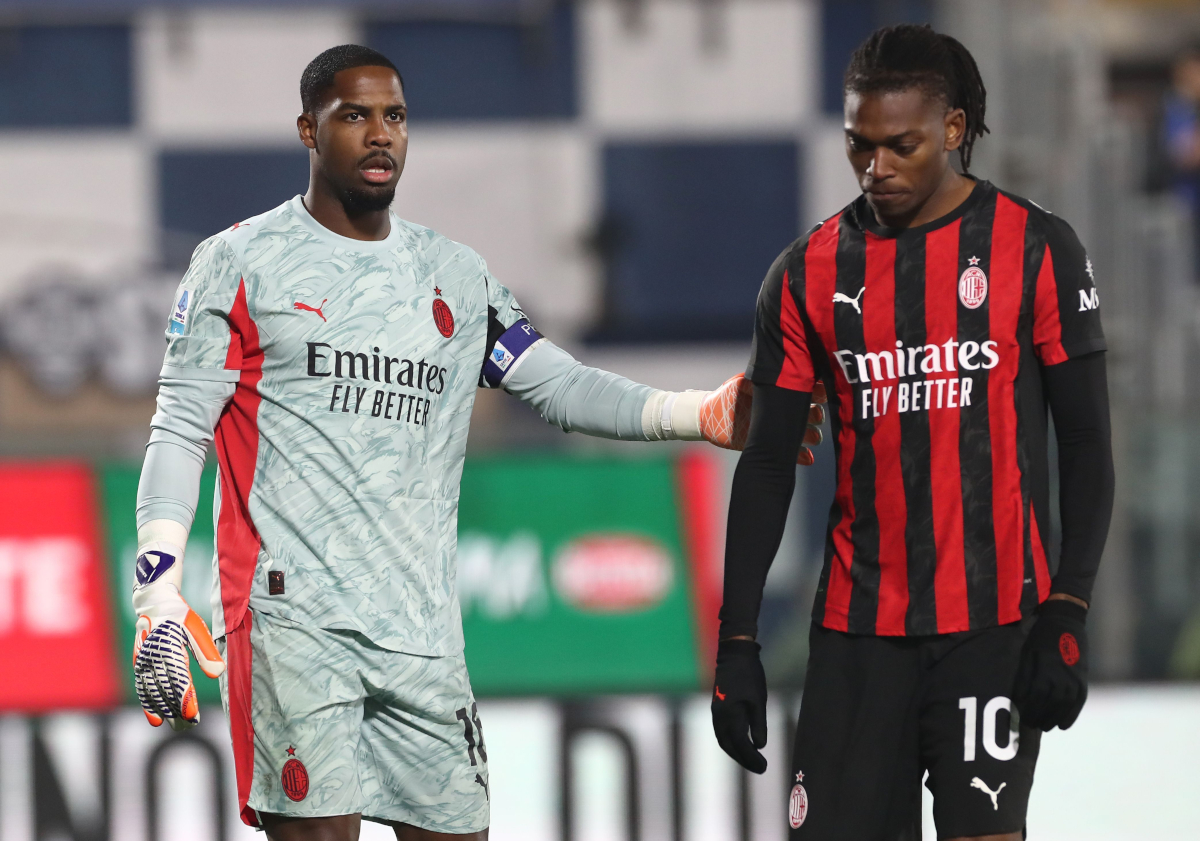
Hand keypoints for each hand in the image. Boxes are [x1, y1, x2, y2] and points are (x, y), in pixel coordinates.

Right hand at [131, 542, 224, 729]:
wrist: (155, 603)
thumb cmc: (180, 616)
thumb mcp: (196, 629)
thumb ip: (206, 651)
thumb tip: (218, 673)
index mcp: (170, 648)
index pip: (178, 679)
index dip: (185, 698)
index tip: (194, 715)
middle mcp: (154, 657)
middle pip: (165, 690)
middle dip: (177, 710)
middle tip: (190, 727)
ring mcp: (144, 662)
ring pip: (152, 692)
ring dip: (164, 711)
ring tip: (176, 727)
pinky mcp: (139, 664)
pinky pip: (142, 688)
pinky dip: (148, 705)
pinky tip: (156, 720)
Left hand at [700, 374, 825, 464]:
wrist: (710, 419)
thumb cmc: (726, 397)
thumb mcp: (740, 384)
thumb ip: (755, 381)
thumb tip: (770, 377)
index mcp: (780, 395)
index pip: (806, 392)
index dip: (817, 392)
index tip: (821, 393)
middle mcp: (784, 413)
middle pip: (812, 414)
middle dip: (816, 415)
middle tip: (815, 416)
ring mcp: (780, 431)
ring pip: (808, 434)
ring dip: (812, 436)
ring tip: (812, 438)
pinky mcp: (773, 448)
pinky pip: (794, 454)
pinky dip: (802, 456)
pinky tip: (807, 456)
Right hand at [711, 638, 768, 772]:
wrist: (734, 654)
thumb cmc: (750, 675)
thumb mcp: (759, 700)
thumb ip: (758, 724)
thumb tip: (759, 746)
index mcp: (730, 714)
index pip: (740, 743)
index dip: (751, 758)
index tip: (764, 767)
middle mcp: (719, 716)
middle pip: (729, 745)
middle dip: (744, 759)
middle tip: (760, 768)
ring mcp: (716, 712)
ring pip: (724, 740)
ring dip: (737, 752)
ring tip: (752, 761)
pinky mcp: (717, 707)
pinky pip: (722, 731)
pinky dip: (732, 742)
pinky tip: (742, 744)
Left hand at [1012, 598, 1087, 730]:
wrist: (1066, 621)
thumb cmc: (1040, 637)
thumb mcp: (1028, 653)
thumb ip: (1024, 677)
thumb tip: (1019, 698)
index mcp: (1045, 670)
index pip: (1035, 698)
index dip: (1028, 710)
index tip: (1021, 719)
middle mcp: (1061, 678)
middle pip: (1050, 706)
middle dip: (1040, 717)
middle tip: (1031, 725)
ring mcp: (1074, 679)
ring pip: (1064, 707)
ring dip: (1054, 719)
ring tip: (1045, 726)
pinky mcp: (1082, 678)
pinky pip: (1078, 702)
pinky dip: (1071, 715)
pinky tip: (1063, 725)